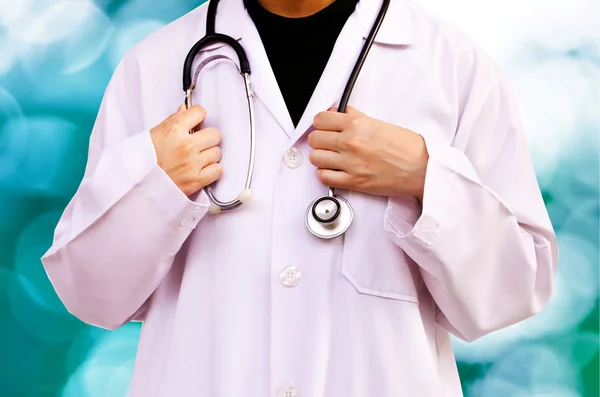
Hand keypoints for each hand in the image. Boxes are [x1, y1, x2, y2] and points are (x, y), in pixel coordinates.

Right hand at [150, 105, 222, 195]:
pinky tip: (202, 169)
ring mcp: (192, 164)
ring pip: (217, 152)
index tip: (197, 123)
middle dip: (208, 137)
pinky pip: (218, 170)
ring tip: (198, 158)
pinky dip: (213, 170)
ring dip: (210, 155)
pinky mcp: (196, 180)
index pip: (200, 112)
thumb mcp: (154, 133)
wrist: (136, 183)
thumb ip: (173, 120)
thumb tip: (185, 110)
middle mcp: (185, 146)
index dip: (199, 117)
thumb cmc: (143, 159)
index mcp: (174, 130)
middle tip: (200, 142)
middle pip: (215, 134)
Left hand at [308, 107, 428, 199]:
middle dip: (320, 140)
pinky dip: (326, 174)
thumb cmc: (407, 147)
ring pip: (315, 158)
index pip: (320, 119)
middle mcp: (350, 142)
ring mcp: (350, 163)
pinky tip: (335, 171)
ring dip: (321, 158)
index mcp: (357, 124)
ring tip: (332, 157)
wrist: (421, 168)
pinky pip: (323, 177)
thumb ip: (355, 117)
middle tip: (328, 142)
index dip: (321, 123)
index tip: (324, 127)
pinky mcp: (353, 181)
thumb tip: (338, 113)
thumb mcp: (379, 124)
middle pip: (314, 139)